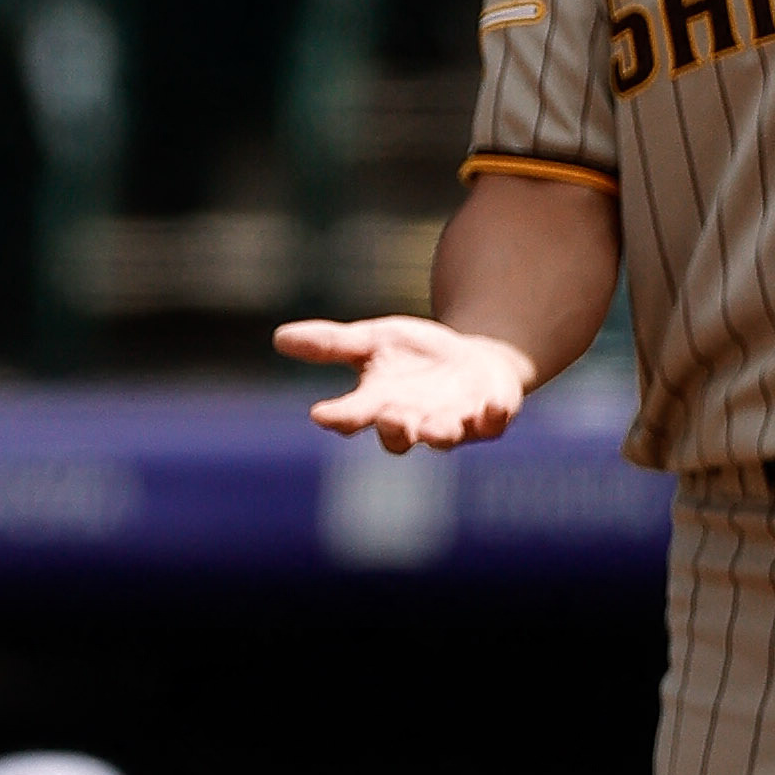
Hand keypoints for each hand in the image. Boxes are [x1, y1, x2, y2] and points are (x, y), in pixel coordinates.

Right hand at [275, 312, 537, 452]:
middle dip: (394, 428)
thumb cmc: (414, 356)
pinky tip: (496, 405)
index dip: (339, 417)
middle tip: (389, 418)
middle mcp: (413, 420)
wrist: (474, 363)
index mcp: (378, 403)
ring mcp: (453, 422)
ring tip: (436, 427)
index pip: (353, 416)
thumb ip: (332, 344)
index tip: (322, 414)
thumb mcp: (373, 340)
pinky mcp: (489, 418)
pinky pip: (493, 424)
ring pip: (444, 437)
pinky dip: (494, 416)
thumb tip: (278, 337)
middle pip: (398, 436)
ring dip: (439, 432)